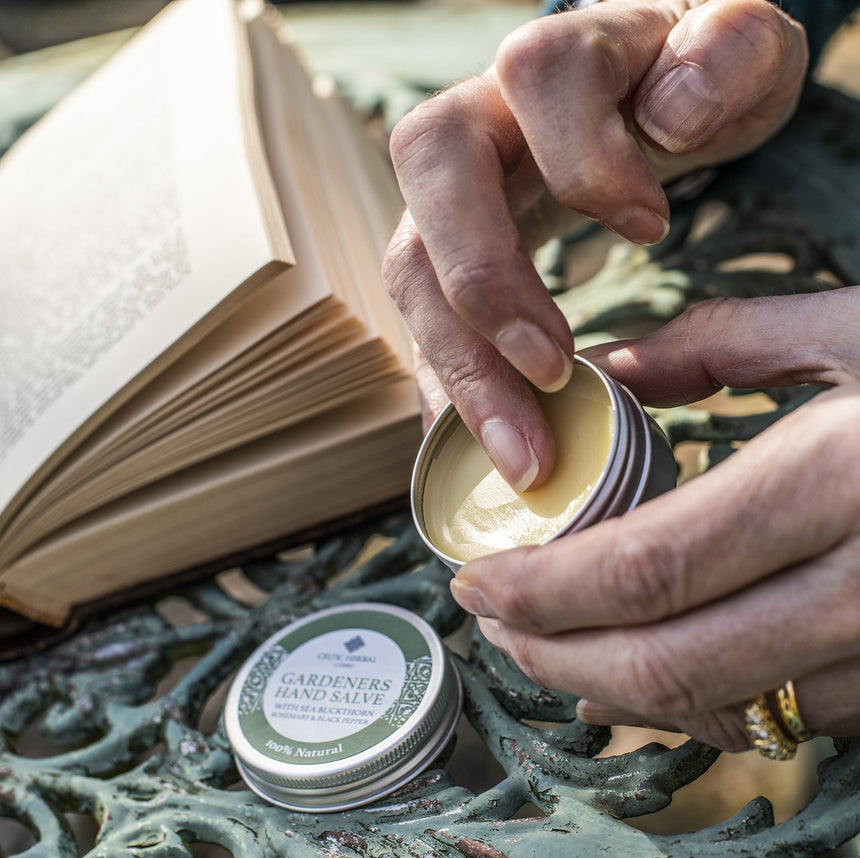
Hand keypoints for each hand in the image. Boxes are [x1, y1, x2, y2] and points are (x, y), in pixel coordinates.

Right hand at [384, 0, 807, 489]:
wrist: (653, 95)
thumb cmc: (697, 78)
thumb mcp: (739, 49)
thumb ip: (727, 53)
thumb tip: (672, 117)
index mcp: (558, 58)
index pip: (536, 76)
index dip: (585, 158)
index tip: (649, 228)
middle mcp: (484, 118)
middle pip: (434, 179)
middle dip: (484, 289)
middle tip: (550, 379)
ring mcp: (457, 192)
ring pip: (414, 266)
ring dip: (460, 364)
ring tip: (518, 449)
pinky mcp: (455, 253)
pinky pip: (427, 317)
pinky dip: (447, 383)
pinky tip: (472, 440)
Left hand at [447, 287, 859, 749]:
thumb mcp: (853, 327)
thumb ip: (716, 347)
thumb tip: (607, 372)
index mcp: (843, 476)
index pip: (650, 568)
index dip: (545, 592)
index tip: (476, 581)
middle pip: (671, 659)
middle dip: (556, 657)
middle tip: (492, 626)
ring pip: (726, 707)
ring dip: (616, 688)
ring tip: (546, 649)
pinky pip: (787, 719)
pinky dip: (697, 703)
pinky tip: (645, 673)